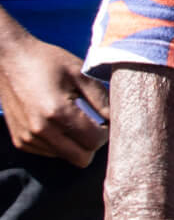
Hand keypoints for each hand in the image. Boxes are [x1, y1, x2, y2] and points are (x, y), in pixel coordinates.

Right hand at [0, 30, 108, 165]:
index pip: (93, 142)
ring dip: (75, 143)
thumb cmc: (47, 61)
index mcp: (57, 113)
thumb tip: (117, 118)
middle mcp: (40, 131)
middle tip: (95, 123)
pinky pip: (50, 152)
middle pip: (81, 159)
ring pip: (66, 157)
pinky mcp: (20, 141)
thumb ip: (101, 98)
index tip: (107, 119)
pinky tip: (58, 121)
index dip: (106, 132)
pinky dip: (60, 142)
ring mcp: (27, 139)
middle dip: (93, 143)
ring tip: (74, 118)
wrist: (9, 60)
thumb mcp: (80, 73)